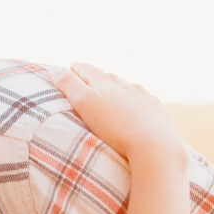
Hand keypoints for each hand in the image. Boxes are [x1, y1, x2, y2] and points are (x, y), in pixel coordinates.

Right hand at [55, 62, 182, 167]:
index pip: (86, 69)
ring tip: (109, 97)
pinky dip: (134, 102)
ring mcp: (143, 96)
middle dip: (95, 79)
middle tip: (86, 82)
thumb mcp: (83, 103)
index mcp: (105, 81)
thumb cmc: (114, 126)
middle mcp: (125, 84)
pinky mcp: (155, 110)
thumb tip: (57, 71)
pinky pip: (142, 101)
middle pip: (106, 77)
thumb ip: (69, 85)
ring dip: (116, 90)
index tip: (70, 68)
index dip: (76, 69)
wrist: (154, 145)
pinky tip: (134, 108)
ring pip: (126, 88)